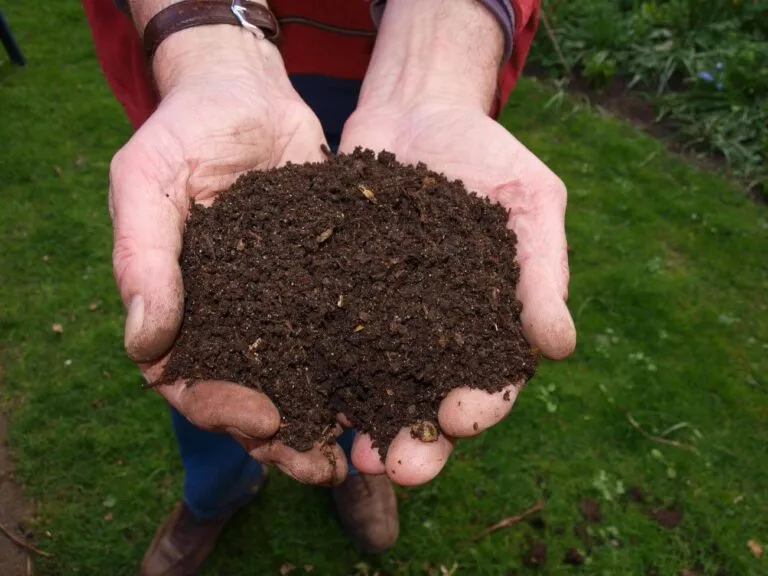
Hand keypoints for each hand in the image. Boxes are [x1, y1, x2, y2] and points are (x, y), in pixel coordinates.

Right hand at [109, 26, 346, 484]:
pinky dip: (364, 366)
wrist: (247, 93)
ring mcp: (281, 305)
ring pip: (302, 378)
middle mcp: (233, 318)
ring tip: (365, 447)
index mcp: (182, 309)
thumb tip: (145, 344)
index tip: (262, 420)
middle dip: (285, 437)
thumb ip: (142, 257)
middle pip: (251, 397)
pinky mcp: (327, 284)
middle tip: (325, 464)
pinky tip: (396, 386)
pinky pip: (343, 334)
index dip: (221, 411)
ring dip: (328, 418)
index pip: (189, 383)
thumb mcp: (148, 181)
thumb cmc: (186, 131)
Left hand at [337, 0, 575, 485]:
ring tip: (346, 452)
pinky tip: (297, 397)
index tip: (462, 416)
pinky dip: (313, 373)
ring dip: (361, 425)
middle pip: (426, 404)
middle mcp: (432, 335)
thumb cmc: (487, 155)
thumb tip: (558, 346)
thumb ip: (543, 270)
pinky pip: (323, 342)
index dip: (480, 407)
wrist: (417, 110)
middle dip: (416, 442)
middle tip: (396, 466)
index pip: (491, 381)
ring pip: (371, 389)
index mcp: (487, 324)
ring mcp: (380, 319)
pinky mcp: (334, 296)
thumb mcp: (530, 200)